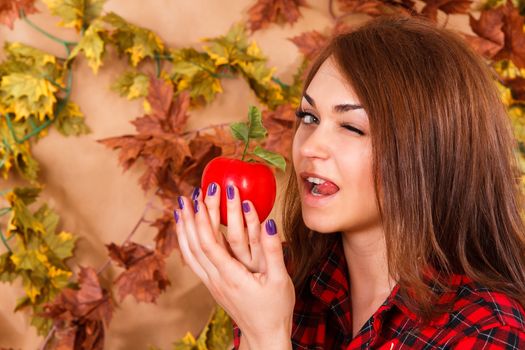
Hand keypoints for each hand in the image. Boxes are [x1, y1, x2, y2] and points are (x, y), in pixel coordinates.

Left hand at [174, 183, 294, 347]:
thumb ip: (273, 250)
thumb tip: (269, 223)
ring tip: (180, 208)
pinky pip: (193, 260)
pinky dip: (186, 242)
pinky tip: (187, 231)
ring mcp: (211, 283)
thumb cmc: (275, 308)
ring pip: (189, 253)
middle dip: (190, 217)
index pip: (209, 243)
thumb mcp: (280, 279)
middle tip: (189, 194)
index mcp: (231, 276)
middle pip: (195, 244)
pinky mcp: (212, 285)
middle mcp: (216, 279)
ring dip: (183, 229)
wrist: (264, 336)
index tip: (205, 195)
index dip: (204, 217)